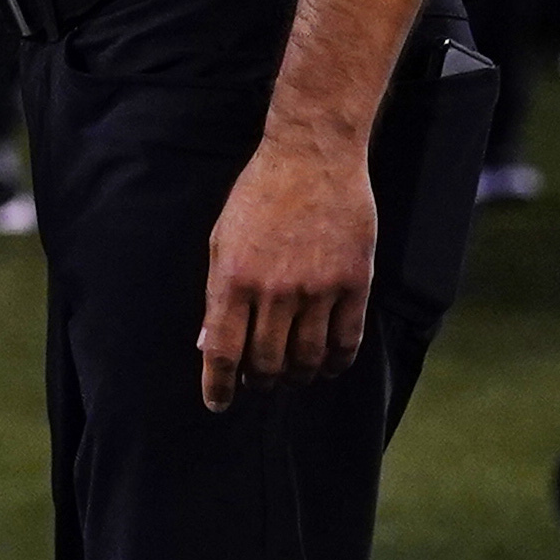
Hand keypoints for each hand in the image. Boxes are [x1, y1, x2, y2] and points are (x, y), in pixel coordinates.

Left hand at [199, 127, 378, 408]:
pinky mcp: (353, 282)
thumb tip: (206, 345)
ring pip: (307, 358)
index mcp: (233, 280)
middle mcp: (274, 290)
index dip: (218, 386)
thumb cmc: (259, 196)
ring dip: (297, 376)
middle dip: (260, 382)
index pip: (223, 352)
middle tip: (260, 383)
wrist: (312, 155)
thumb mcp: (221, 240)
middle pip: (266, 363)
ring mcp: (317, 288)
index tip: (218, 404)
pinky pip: (346, 340)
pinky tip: (328, 365)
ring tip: (293, 376)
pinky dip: (336, 361)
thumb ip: (216, 295)